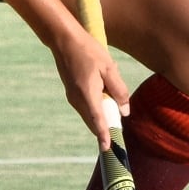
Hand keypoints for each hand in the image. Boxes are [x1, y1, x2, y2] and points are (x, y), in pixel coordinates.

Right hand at [53, 27, 130, 148]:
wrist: (64, 40)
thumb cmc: (89, 51)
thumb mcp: (109, 68)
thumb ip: (119, 89)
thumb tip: (124, 111)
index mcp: (87, 93)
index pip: (97, 120)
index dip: (103, 135)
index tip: (107, 149)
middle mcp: (77, 99)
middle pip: (93, 121)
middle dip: (105, 127)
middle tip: (119, 129)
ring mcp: (72, 97)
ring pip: (89, 114)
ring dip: (102, 115)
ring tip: (114, 106)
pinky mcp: (71, 93)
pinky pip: (85, 107)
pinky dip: (96, 107)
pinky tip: (104, 94)